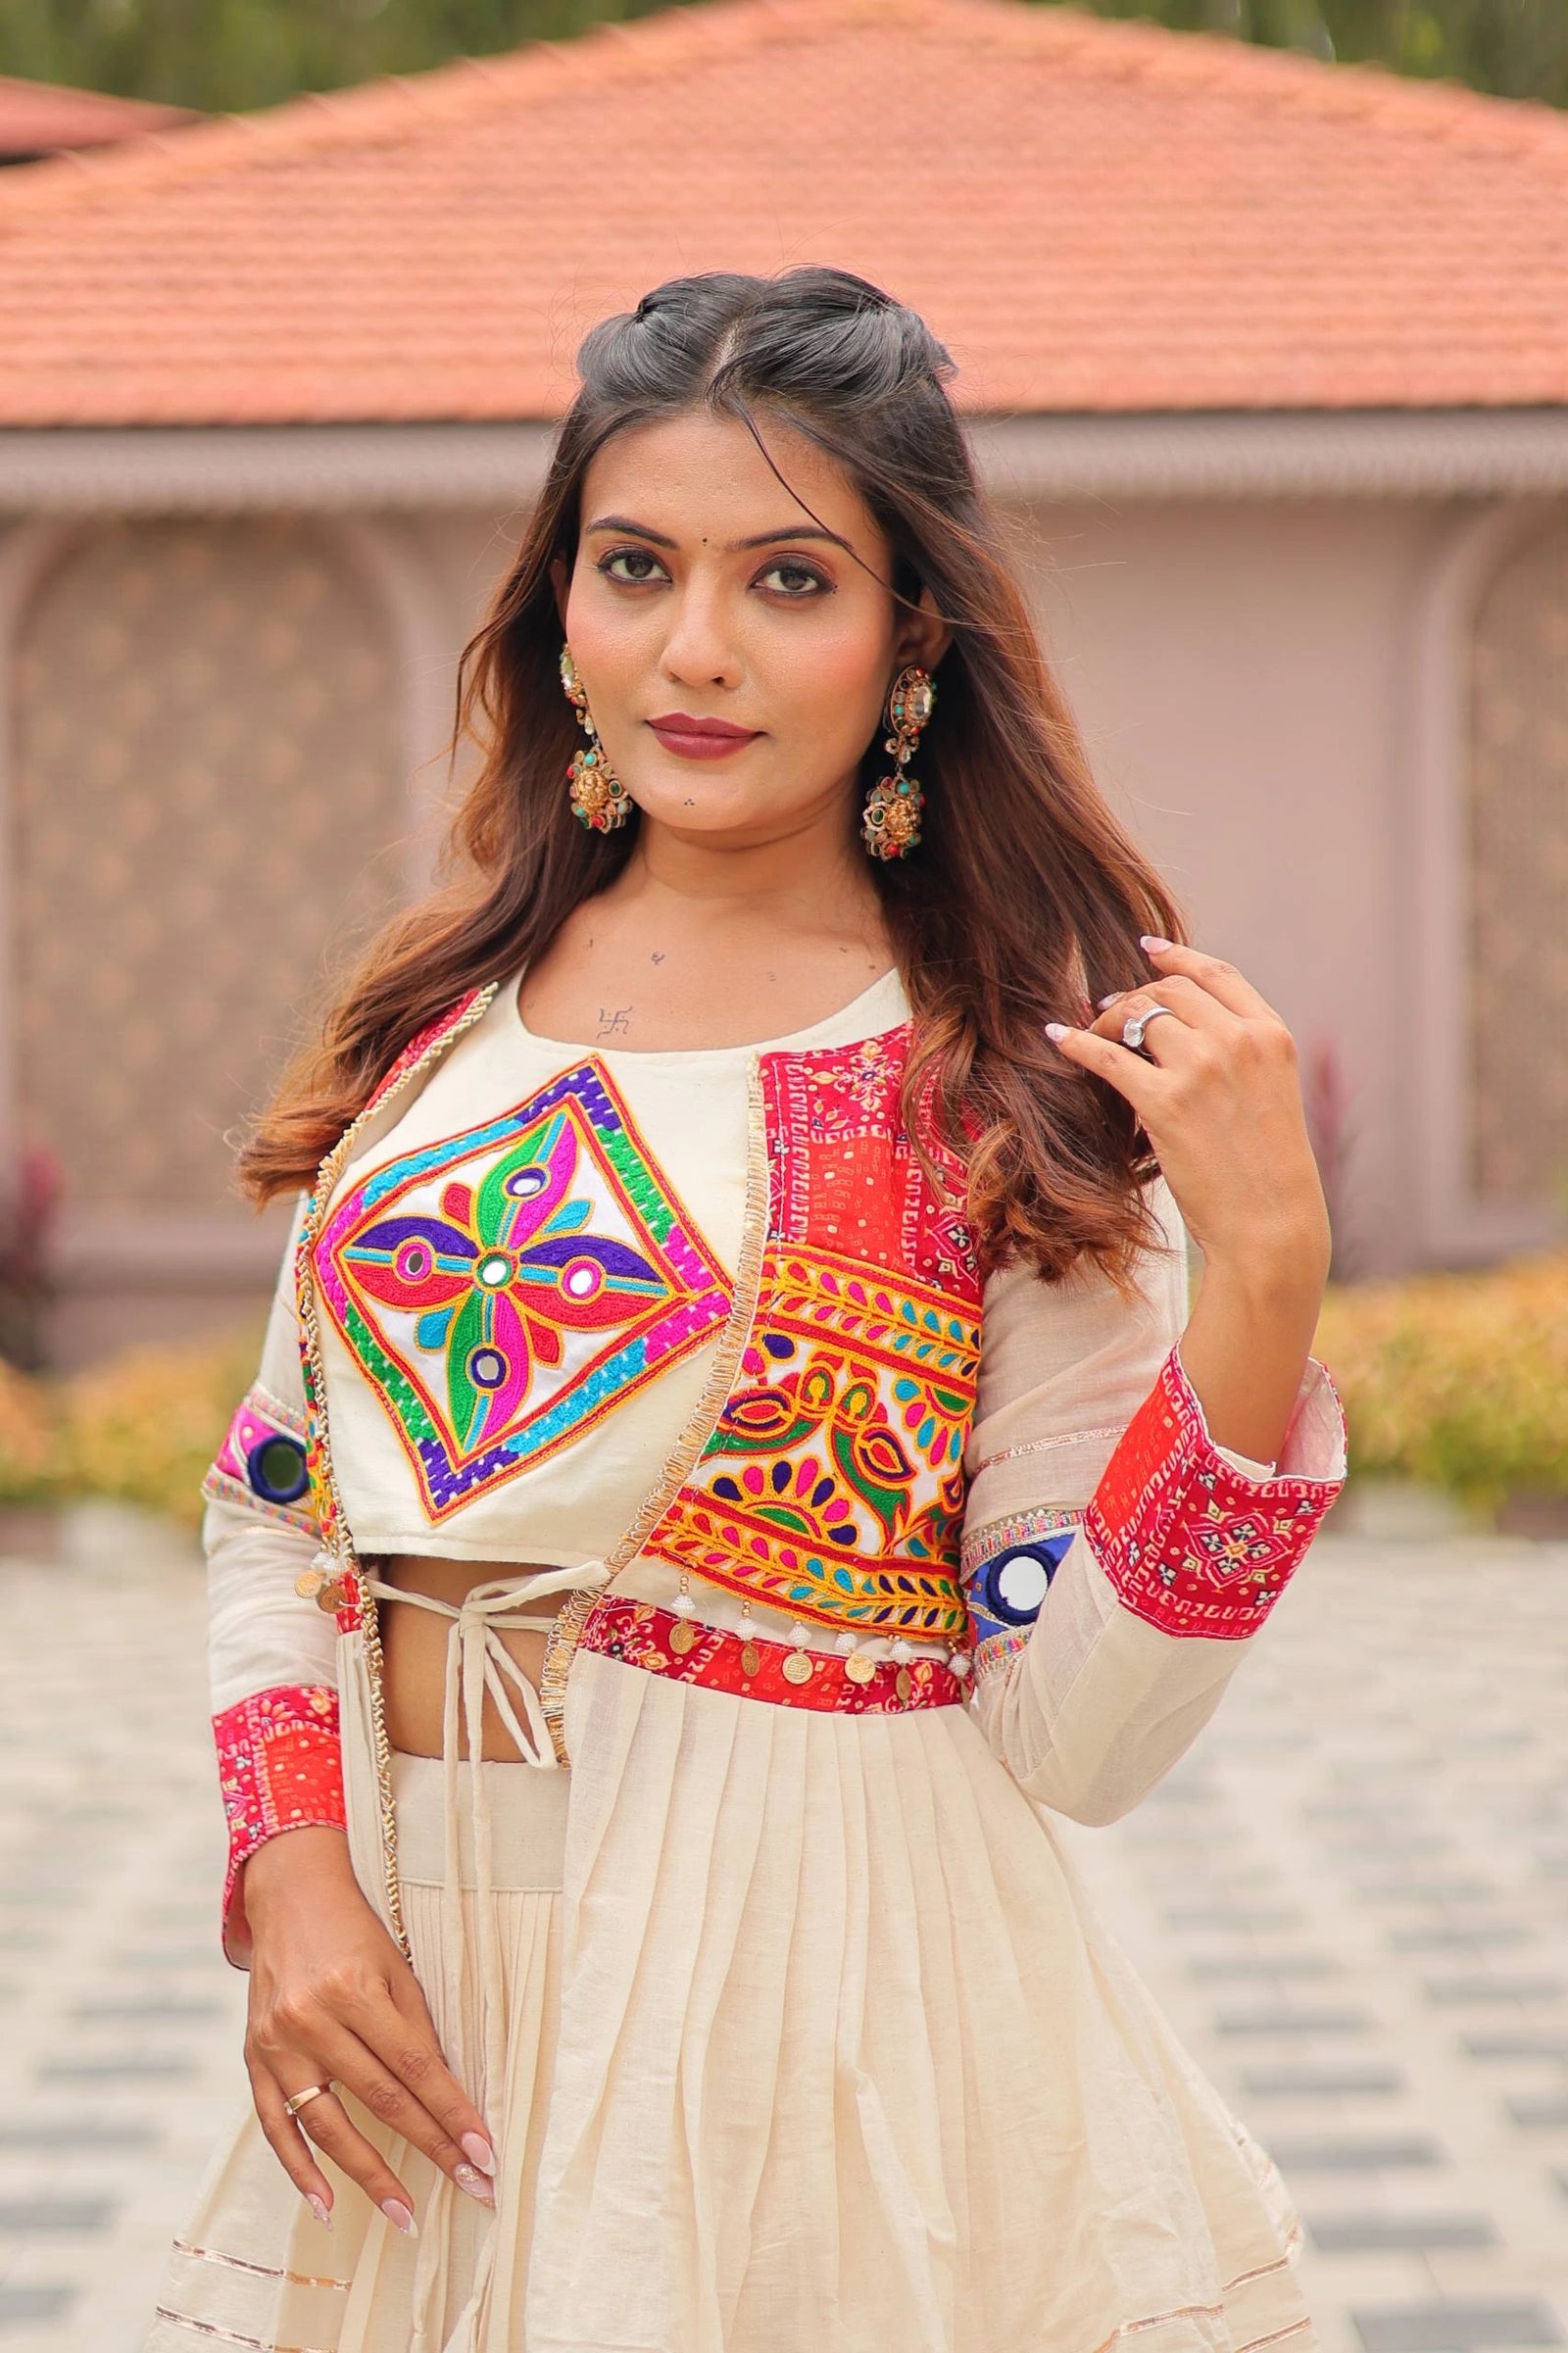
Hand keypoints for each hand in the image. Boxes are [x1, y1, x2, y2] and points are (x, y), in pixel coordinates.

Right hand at [241, 1826, 497, 2234]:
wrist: (288, 1899)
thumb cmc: (354, 1933)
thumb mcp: (395, 1967)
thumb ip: (414, 2030)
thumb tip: (446, 2098)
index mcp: (355, 1989)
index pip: (415, 2066)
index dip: (451, 2113)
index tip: (483, 2152)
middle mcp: (313, 2019)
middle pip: (380, 2099)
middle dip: (429, 2147)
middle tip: (469, 2188)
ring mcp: (277, 2044)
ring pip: (328, 2125)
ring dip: (369, 2176)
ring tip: (405, 2214)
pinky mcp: (253, 2059)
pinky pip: (275, 2127)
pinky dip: (300, 2170)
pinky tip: (326, 2204)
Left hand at [1047, 936, 1329, 1285]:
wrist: (1269, 1224)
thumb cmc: (1267, 1172)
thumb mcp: (1271, 1096)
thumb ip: (1241, 1057)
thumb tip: (1184, 1032)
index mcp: (1271, 1036)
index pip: (1218, 975)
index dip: (1178, 957)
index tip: (1148, 949)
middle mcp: (1237, 1041)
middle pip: (1170, 992)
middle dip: (1134, 996)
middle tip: (1108, 1010)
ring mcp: (1201, 1068)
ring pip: (1138, 1015)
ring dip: (1106, 1018)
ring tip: (1091, 1030)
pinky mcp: (1164, 1102)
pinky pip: (1107, 1055)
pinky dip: (1076, 1042)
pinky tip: (1057, 1038)